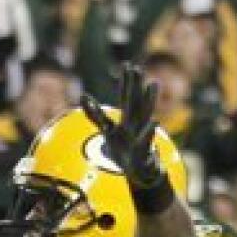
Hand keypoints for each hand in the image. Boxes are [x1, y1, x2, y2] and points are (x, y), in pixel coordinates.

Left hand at [79, 63, 163, 189]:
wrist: (139, 170)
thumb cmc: (123, 148)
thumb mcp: (107, 130)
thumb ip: (95, 114)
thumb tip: (82, 96)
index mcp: (128, 118)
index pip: (126, 97)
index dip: (126, 82)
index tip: (127, 65)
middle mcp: (136, 123)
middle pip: (135, 102)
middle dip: (136, 86)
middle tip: (137, 69)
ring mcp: (141, 135)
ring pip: (145, 115)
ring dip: (149, 101)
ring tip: (153, 85)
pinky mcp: (143, 149)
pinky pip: (146, 140)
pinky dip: (149, 132)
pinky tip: (154, 123)